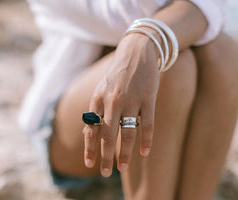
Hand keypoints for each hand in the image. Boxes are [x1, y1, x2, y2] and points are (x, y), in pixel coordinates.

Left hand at [83, 32, 160, 176]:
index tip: (89, 163)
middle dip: (105, 156)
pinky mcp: (149, 99)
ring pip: (127, 133)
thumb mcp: (101, 89)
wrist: (137, 52)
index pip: (92, 129)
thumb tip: (88, 133)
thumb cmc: (117, 75)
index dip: (90, 147)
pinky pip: (148, 124)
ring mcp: (132, 100)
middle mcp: (113, 101)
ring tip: (122, 167)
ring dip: (124, 153)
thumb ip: (96, 111)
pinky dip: (146, 140)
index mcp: (98, 99)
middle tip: (105, 173)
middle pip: (108, 135)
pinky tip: (145, 153)